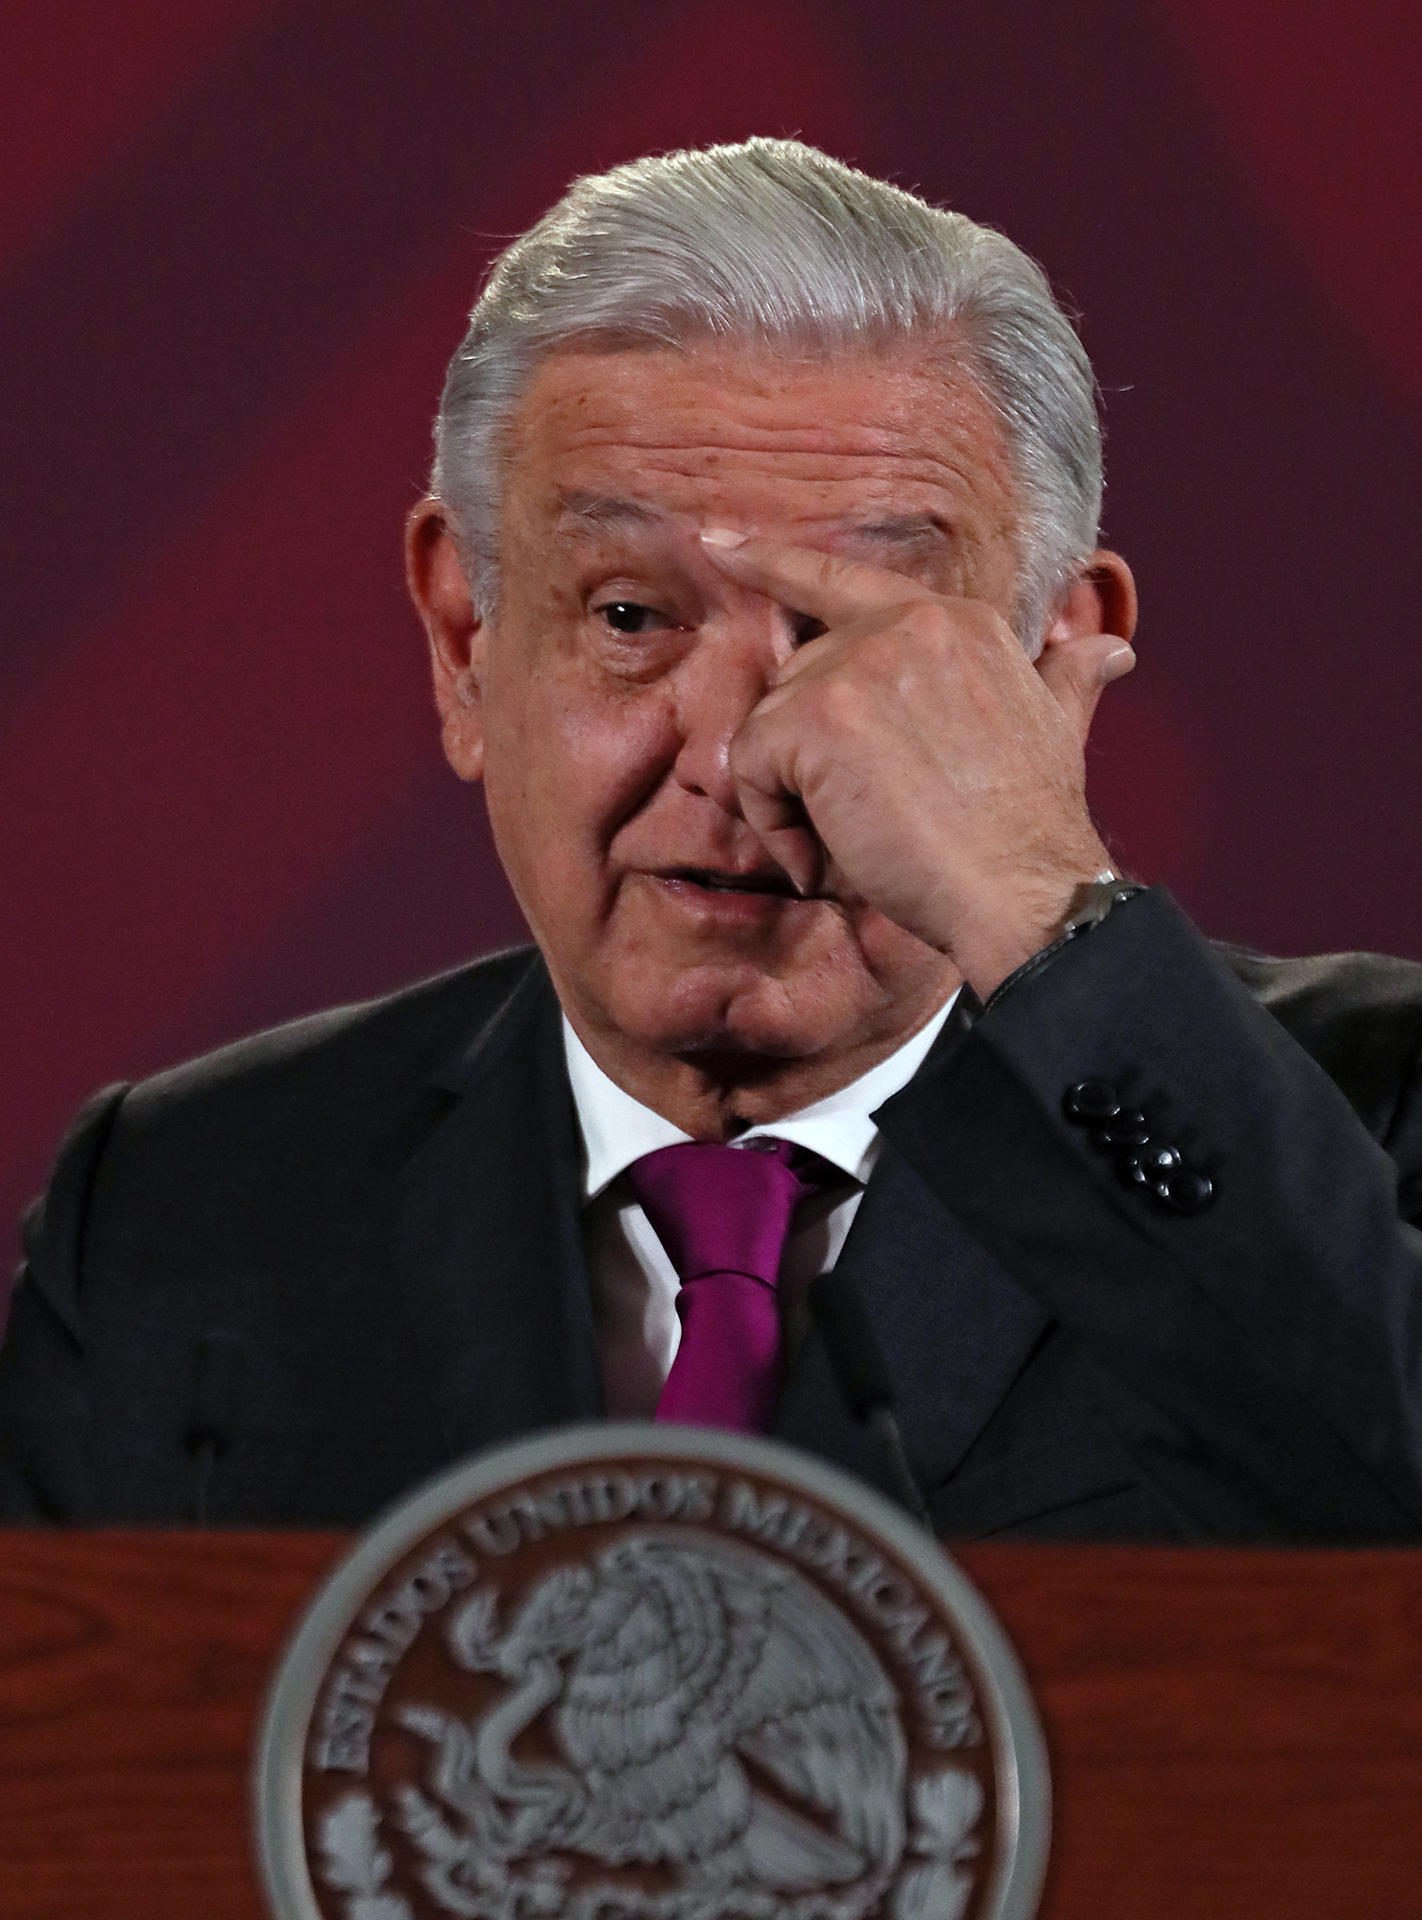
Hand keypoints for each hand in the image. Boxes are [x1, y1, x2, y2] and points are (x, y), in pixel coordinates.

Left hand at [699, 530, 1135, 998]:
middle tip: (853, 819)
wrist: (1029, 890)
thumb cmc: (1035, 829)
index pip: (844, 580)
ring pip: (769, 724)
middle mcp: (905, 624)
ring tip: (847, 845)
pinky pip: (749, 768)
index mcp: (955, 620)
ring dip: (790, 797)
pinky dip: (772, 824)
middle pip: (799, 676)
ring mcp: (858, 665)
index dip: (775, 561)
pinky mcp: (817, 719)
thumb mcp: (1058, 727)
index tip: (719, 542)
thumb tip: (1114, 651)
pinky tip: (822, 859)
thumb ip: (1067, 678)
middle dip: (806, 751)